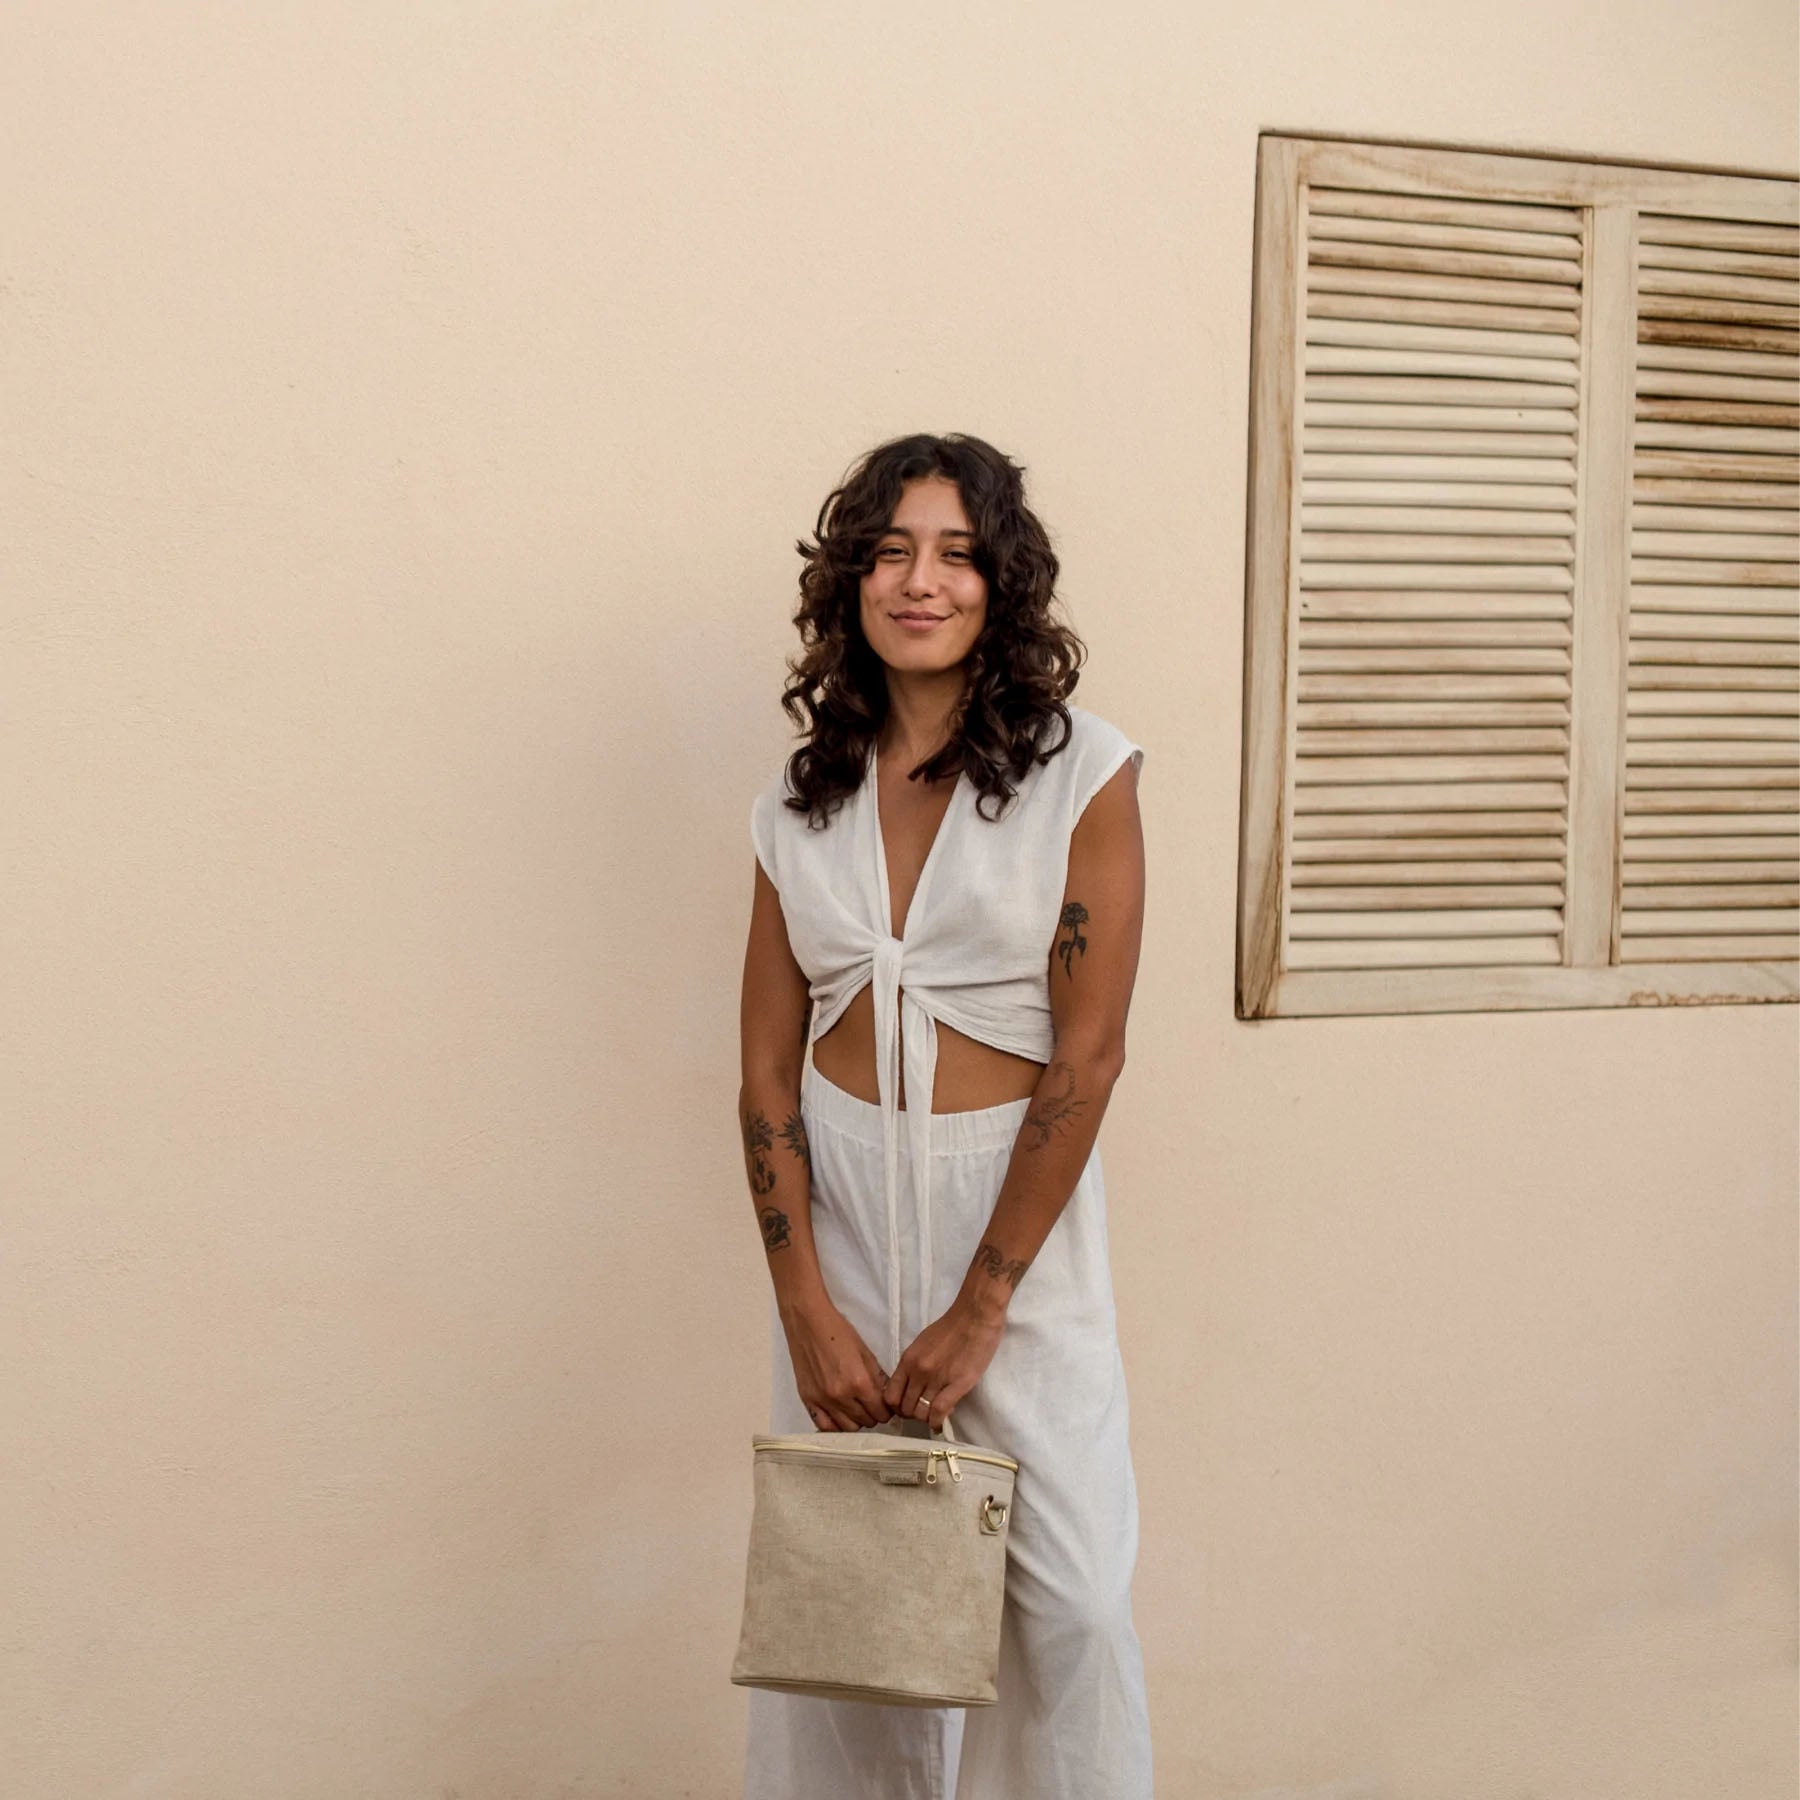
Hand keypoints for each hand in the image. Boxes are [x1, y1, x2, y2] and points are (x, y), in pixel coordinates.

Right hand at [779, 1292, 894, 1431]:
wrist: (808, 1322)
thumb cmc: (839, 1331)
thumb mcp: (865, 1352)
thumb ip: (877, 1378)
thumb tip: (888, 1397)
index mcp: (859, 1382)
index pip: (881, 1412)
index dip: (886, 1410)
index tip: (885, 1405)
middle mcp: (841, 1396)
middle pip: (866, 1422)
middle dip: (873, 1414)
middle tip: (871, 1403)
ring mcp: (822, 1401)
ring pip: (847, 1428)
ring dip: (856, 1420)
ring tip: (856, 1408)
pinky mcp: (808, 1400)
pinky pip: (825, 1426)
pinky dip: (836, 1424)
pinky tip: (840, 1414)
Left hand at [883, 1295, 1005, 1431]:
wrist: (975, 1315)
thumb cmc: (951, 1327)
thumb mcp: (922, 1344)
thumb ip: (915, 1365)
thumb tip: (913, 1387)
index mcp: (908, 1360)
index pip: (890, 1395)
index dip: (896, 1407)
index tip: (906, 1407)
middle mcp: (918, 1371)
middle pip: (905, 1408)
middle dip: (912, 1414)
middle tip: (923, 1411)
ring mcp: (937, 1379)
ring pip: (921, 1413)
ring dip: (926, 1418)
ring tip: (935, 1414)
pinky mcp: (957, 1384)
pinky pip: (939, 1411)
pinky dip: (937, 1422)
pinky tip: (940, 1423)